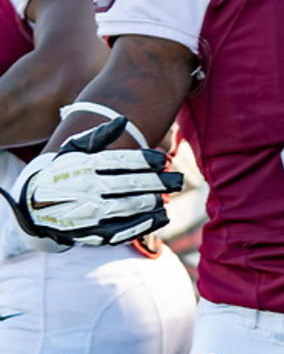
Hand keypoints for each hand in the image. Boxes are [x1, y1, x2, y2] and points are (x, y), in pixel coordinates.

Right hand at [2, 117, 182, 248]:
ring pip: (129, 206)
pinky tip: (162, 216)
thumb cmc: (62, 173)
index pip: (119, 161)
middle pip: (129, 184)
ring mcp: (91, 213)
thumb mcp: (73, 151)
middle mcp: (87, 190)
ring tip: (168, 194)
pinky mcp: (94, 233)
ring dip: (153, 201)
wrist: (36, 209)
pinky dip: (145, 224)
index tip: (163, 159)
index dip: (144, 160)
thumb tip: (123, 120)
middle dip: (158, 181)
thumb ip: (98, 136)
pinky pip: (124, 229)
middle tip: (178, 179)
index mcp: (84, 167)